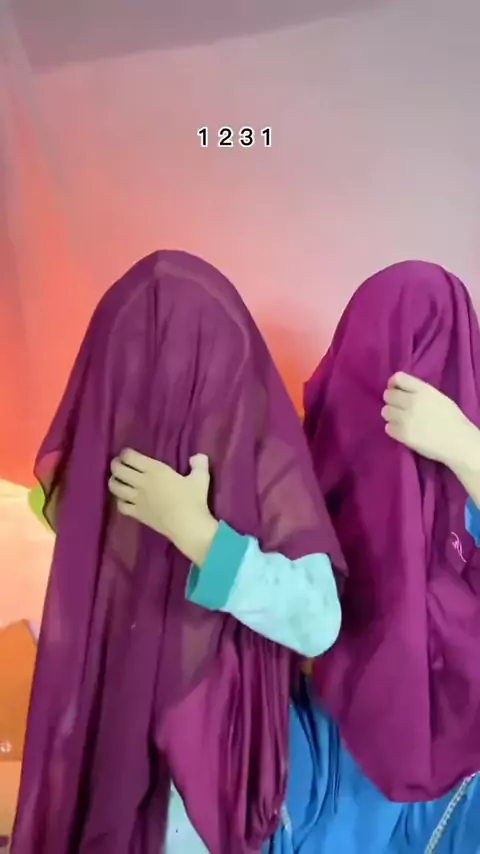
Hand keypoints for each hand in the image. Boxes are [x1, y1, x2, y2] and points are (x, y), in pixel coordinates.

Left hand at [108, 450, 218, 565]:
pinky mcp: (137, 514)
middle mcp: (141, 482)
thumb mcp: (201, 478)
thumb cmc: (194, 500)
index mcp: (155, 470)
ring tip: (117, 480)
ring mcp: (137, 499)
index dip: (125, 453)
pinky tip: (124, 500)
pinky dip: (119, 501)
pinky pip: (121, 506)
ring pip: (115, 487)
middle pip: (118, 470)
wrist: (188, 526)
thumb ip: (199, 463)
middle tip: (118, 464)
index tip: (127, 453)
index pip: (130, 457)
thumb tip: (197, 457)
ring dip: (113, 481)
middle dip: (115, 464)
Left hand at [381, 372, 473, 467]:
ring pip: (385, 411)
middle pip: (388, 395)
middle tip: (399, 407)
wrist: (457, 441)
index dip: (393, 384)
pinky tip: (402, 430)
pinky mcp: (402, 434)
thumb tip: (403, 392)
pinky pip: (388, 428)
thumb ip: (420, 392)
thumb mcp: (438, 397)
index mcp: (423, 390)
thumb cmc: (451, 419)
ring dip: (391, 415)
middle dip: (391, 400)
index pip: (398, 378)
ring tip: (401, 420)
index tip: (395, 389)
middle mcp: (411, 401)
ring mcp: (405, 418)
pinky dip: (393, 429)